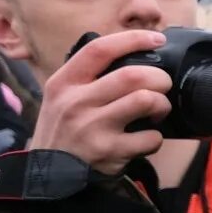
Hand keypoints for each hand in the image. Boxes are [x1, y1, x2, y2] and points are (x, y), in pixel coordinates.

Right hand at [29, 30, 171, 175]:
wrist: (49, 172)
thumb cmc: (65, 128)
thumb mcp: (62, 96)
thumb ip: (89, 76)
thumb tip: (135, 54)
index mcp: (64, 82)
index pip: (100, 49)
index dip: (133, 39)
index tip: (157, 39)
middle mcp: (76, 102)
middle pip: (133, 75)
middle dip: (159, 78)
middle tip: (162, 85)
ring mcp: (93, 128)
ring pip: (146, 101)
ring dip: (162, 104)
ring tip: (156, 111)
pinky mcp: (110, 152)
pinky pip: (151, 137)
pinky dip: (156, 137)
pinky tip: (146, 138)